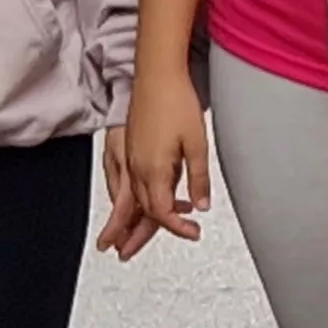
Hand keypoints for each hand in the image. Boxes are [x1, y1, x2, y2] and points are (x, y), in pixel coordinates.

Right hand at [100, 75, 213, 256]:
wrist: (157, 73)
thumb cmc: (176, 101)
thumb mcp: (196, 144)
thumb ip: (198, 179)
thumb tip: (202, 205)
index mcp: (153, 169)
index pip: (160, 213)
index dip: (176, 228)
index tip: (192, 233)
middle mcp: (135, 166)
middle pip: (138, 210)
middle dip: (137, 235)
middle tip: (128, 254)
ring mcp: (129, 156)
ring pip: (130, 197)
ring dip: (131, 219)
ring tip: (126, 238)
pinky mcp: (128, 146)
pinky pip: (127, 182)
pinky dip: (134, 196)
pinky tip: (145, 198)